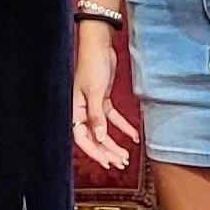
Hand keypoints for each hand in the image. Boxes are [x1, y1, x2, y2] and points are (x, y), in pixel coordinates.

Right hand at [72, 24, 140, 168]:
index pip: (82, 138)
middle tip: (120, 163)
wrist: (99, 45)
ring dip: (114, 143)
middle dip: (107, 151)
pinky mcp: (103, 99)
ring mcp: (93, 106)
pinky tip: (133, 136)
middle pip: (94, 137)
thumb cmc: (92, 65)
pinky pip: (113, 118)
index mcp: (75, 110)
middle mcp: (83, 110)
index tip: (107, 162)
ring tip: (126, 155)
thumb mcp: (95, 92)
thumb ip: (96, 116)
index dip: (94, 152)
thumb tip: (99, 137)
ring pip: (104, 130)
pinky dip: (123, 127)